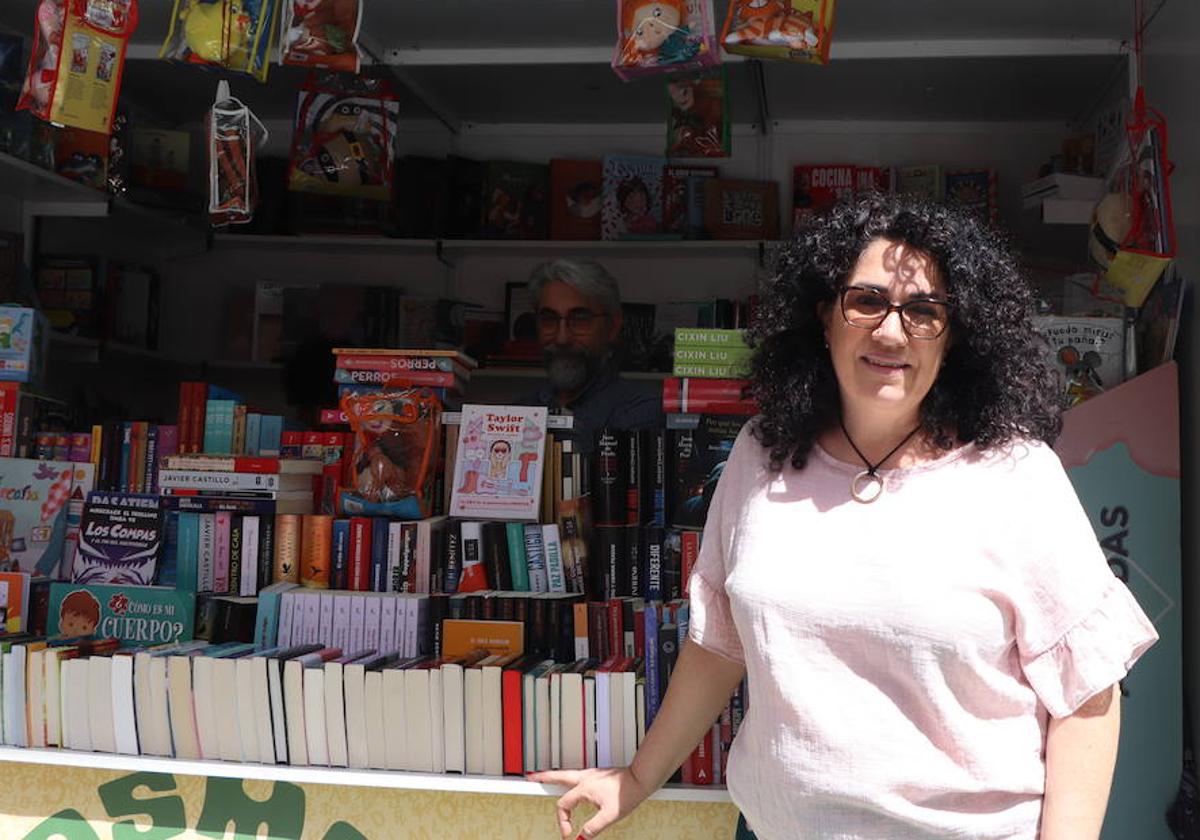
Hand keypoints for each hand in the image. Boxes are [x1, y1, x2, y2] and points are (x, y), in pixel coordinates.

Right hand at [527, 767, 652, 838]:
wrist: (640, 779)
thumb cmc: (627, 794)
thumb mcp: (610, 816)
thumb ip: (594, 827)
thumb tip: (583, 837)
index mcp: (584, 788)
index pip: (563, 806)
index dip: (563, 822)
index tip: (569, 833)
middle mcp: (585, 778)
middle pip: (558, 776)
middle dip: (543, 778)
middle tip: (531, 778)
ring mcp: (591, 774)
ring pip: (567, 774)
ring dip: (555, 776)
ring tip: (545, 777)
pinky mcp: (597, 774)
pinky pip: (577, 776)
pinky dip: (569, 778)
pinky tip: (572, 783)